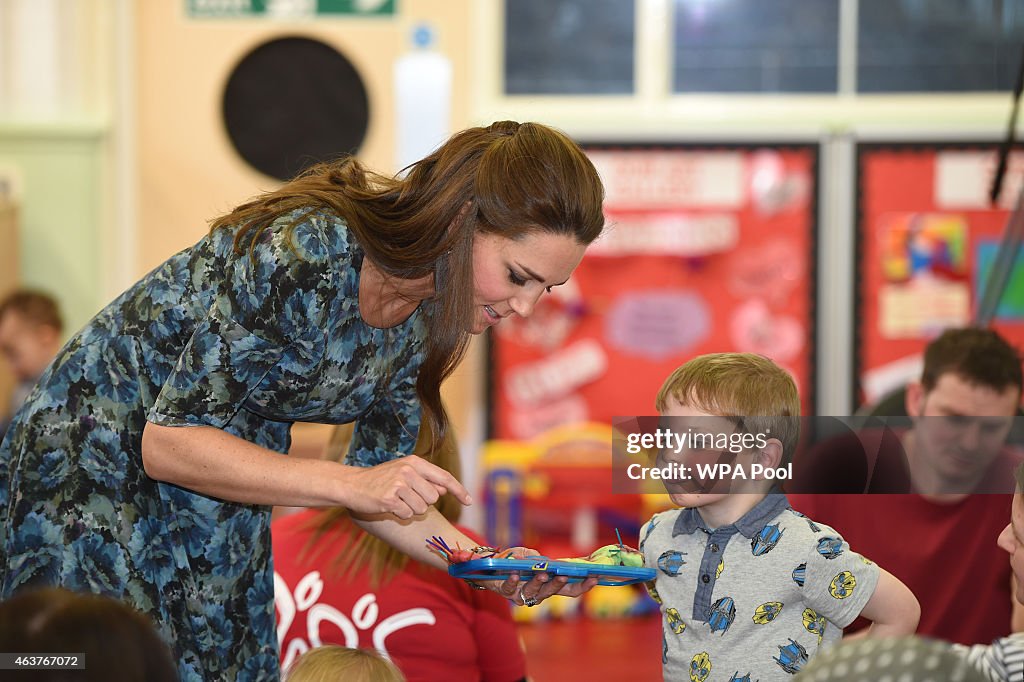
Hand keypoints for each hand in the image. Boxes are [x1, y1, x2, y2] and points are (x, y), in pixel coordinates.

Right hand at [340, 456, 470, 518]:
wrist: (352, 484)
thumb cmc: (381, 480)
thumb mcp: (404, 473)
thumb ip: (426, 480)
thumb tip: (444, 489)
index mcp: (415, 462)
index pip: (444, 477)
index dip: (459, 490)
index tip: (469, 501)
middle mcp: (408, 470)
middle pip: (433, 498)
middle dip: (423, 502)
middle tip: (406, 497)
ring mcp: (398, 484)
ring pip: (421, 508)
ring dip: (411, 510)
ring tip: (396, 501)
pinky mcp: (389, 498)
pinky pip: (407, 515)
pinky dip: (400, 515)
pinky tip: (389, 506)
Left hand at [483, 547, 599, 604]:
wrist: (489, 565)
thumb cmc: (513, 560)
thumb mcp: (527, 554)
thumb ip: (537, 557)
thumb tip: (546, 562)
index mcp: (550, 583)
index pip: (571, 588)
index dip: (584, 585)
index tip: (595, 576)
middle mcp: (540, 592)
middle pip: (556, 592)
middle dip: (562, 584)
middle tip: (566, 575)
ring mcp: (524, 595)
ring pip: (535, 592)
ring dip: (539, 582)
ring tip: (542, 573)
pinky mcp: (507, 592)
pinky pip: (511, 589)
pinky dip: (513, 581)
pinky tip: (514, 574)